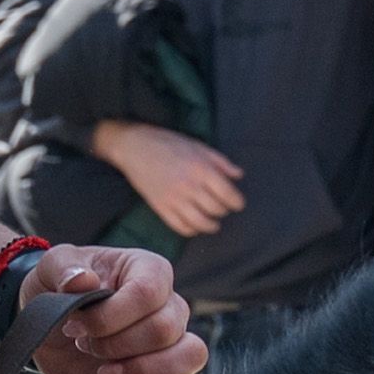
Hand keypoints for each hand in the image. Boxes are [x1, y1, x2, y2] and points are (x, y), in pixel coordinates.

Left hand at [24, 243, 204, 373]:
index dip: (110, 316)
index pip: (149, 292)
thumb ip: (63, 268)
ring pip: (187, 360)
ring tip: (103, 371)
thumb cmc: (59, 290)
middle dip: (114, 345)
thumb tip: (83, 281)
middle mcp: (170, 307)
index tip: (76, 325)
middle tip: (84, 343)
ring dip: (137, 373)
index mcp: (149, 272)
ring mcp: (170, 348)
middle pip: (165, 330)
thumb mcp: (50, 269)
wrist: (51, 329)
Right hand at [87, 119, 245, 238]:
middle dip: (224, 211)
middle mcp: (189, 186)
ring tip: (213, 222)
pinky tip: (195, 224)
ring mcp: (174, 199)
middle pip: (216, 210)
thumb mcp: (199, 146)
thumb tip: (239, 175)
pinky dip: (192, 230)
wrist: (134, 147)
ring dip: (211, 225)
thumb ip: (221, 162)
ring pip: (201, 223)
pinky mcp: (160, 208)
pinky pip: (181, 227)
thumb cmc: (168, 143)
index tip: (238, 204)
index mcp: (201, 169)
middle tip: (223, 208)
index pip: (228, 195)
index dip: (237, 202)